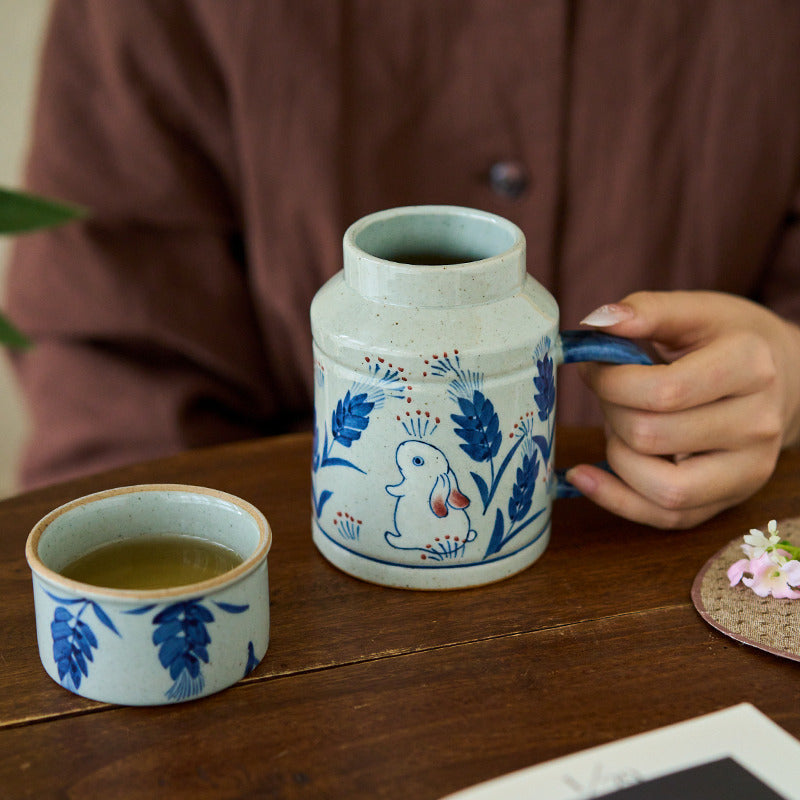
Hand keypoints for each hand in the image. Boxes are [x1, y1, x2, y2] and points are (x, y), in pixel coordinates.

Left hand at [565, 291, 799, 528]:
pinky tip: (584, 475)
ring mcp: (748, 470)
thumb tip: (596, 321)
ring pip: (662, 488)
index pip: (662, 391)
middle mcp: (757, 424)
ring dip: (618, 457)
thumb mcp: (695, 311)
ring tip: (617, 427)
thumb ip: (646, 310)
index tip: (595, 366)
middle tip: (609, 394)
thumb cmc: (729, 341)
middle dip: (611, 412)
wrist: (785, 380)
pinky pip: (666, 518)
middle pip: (653, 437)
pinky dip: (617, 500)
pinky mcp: (729, 500)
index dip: (610, 380)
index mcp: (750, 367)